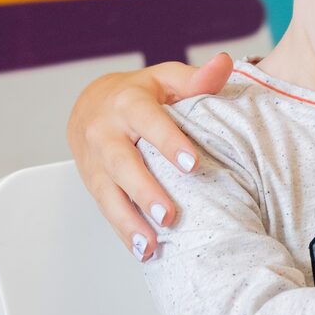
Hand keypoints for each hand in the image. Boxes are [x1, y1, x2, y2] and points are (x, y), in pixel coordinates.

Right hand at [66, 53, 233, 258]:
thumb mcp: (168, 79)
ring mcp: (93, 160)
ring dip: (128, 221)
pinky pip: (105, 208)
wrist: (90, 102)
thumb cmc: (141, 92)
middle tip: (168, 215)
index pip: (148, 122)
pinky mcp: (91, 181)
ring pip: (107, 192)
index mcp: (128, 102)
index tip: (192, 165)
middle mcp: (104, 131)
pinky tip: (143, 250)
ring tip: (151, 244)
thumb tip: (224, 64)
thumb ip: (197, 78)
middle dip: (144, 191)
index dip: (168, 142)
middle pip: (121, 163)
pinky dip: (122, 231)